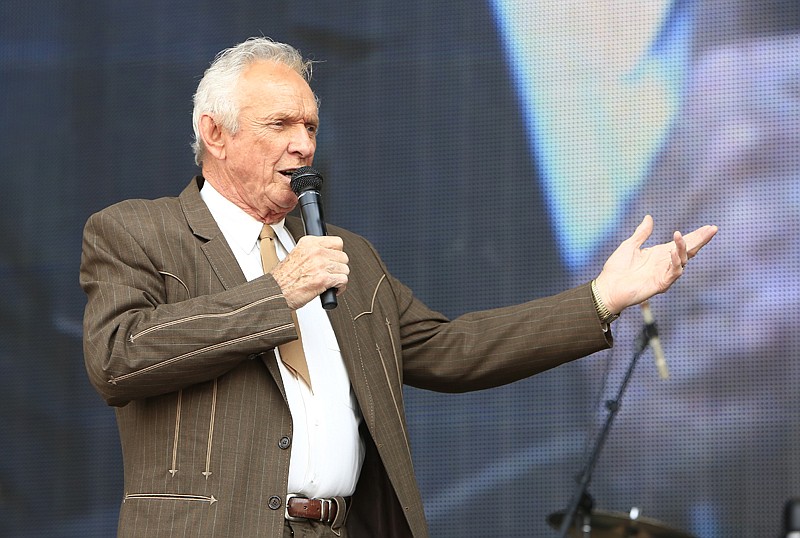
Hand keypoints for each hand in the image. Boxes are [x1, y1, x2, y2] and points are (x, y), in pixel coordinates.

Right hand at [270, 235, 348, 309]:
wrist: (275, 292)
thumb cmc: (283, 278)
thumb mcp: (297, 254)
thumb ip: (313, 251)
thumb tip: (329, 254)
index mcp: (309, 243)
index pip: (337, 242)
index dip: (337, 253)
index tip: (334, 259)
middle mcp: (316, 251)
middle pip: (343, 257)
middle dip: (338, 267)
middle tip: (331, 273)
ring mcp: (320, 264)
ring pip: (345, 269)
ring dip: (339, 277)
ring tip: (330, 282)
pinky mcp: (324, 279)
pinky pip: (343, 281)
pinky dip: (340, 288)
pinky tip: (332, 289)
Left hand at [594, 215, 717, 313]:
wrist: (608, 287)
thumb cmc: (616, 268)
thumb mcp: (630, 246)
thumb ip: (642, 233)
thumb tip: (649, 217)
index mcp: (660, 253)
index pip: (682, 242)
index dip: (696, 235)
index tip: (709, 227)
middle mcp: (665, 263)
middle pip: (688, 250)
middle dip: (700, 240)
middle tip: (712, 229)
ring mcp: (665, 274)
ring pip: (683, 260)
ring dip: (683, 248)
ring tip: (680, 236)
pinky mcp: (661, 283)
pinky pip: (673, 272)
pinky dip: (675, 262)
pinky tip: (673, 252)